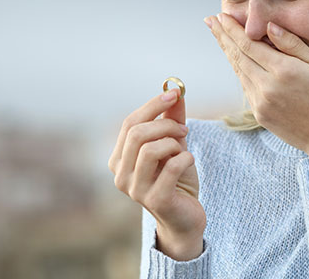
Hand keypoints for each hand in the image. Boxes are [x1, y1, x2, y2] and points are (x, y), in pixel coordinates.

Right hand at [108, 89, 205, 259]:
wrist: (186, 217)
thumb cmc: (177, 179)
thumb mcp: (174, 145)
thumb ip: (172, 119)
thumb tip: (176, 90)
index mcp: (119, 159)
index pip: (129, 123)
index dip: (152, 105)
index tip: (175, 93)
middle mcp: (120, 175)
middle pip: (136, 134)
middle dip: (165, 124)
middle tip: (184, 129)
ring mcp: (135, 190)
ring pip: (149, 150)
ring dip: (173, 143)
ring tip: (184, 149)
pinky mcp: (156, 201)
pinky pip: (170, 167)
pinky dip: (185, 158)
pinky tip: (189, 162)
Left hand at [205, 13, 308, 154]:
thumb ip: (293, 44)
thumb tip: (269, 26)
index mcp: (283, 70)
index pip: (249, 43)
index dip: (232, 29)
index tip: (221, 15)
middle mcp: (267, 86)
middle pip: (237, 55)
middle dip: (222, 36)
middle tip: (210, 20)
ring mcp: (260, 102)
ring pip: (238, 71)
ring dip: (228, 52)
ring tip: (220, 36)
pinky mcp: (259, 114)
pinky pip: (245, 86)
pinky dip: (239, 70)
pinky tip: (237, 60)